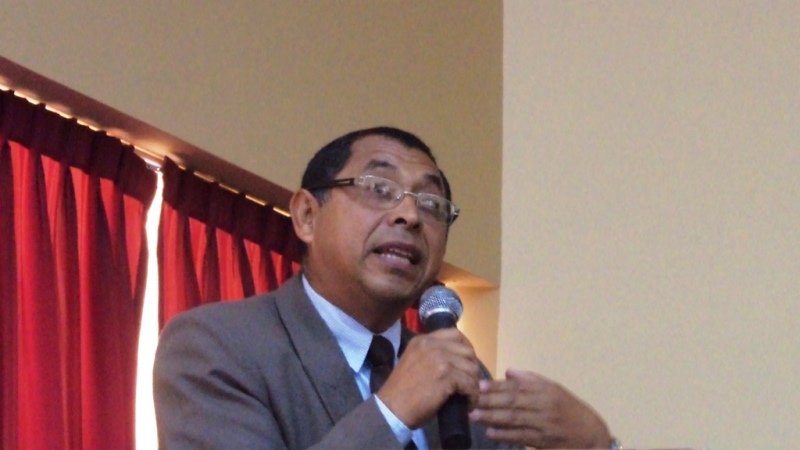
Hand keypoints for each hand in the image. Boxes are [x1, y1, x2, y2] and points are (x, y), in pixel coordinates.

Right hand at [376, 328, 480, 428]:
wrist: (392, 408)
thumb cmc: (401, 391)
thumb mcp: (413, 361)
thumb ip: (430, 355)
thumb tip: (455, 359)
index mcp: (423, 340)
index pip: (455, 334)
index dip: (466, 348)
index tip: (467, 364)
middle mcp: (432, 345)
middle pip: (467, 351)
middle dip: (472, 368)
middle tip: (469, 383)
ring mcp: (440, 359)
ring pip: (472, 368)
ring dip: (474, 384)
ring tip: (468, 395)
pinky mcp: (446, 376)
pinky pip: (470, 384)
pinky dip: (472, 396)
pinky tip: (468, 404)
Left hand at [469, 369, 610, 448]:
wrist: (590, 433)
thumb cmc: (569, 409)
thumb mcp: (554, 389)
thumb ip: (531, 380)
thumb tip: (508, 372)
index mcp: (545, 390)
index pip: (517, 386)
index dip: (497, 386)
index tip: (479, 385)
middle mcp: (544, 405)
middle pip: (513, 402)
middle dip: (490, 401)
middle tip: (471, 400)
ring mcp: (543, 424)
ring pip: (514, 419)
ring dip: (492, 418)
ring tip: (475, 415)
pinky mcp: (543, 441)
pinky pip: (521, 437)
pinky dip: (505, 435)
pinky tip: (491, 432)